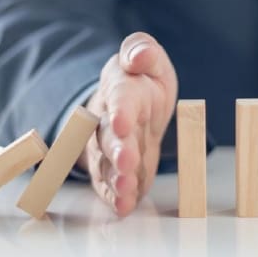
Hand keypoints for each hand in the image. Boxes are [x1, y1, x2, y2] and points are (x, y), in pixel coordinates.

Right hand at [78, 32, 177, 216]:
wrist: (134, 108)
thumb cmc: (143, 83)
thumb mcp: (150, 61)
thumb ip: (142, 51)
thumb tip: (138, 55)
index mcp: (120, 89)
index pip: (119, 99)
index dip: (120, 111)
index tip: (123, 122)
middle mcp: (108, 121)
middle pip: (109, 137)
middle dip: (117, 151)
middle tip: (126, 163)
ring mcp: (108, 149)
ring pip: (107, 164)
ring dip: (116, 178)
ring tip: (126, 188)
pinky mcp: (113, 171)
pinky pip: (111, 185)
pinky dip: (116, 196)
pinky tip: (123, 205)